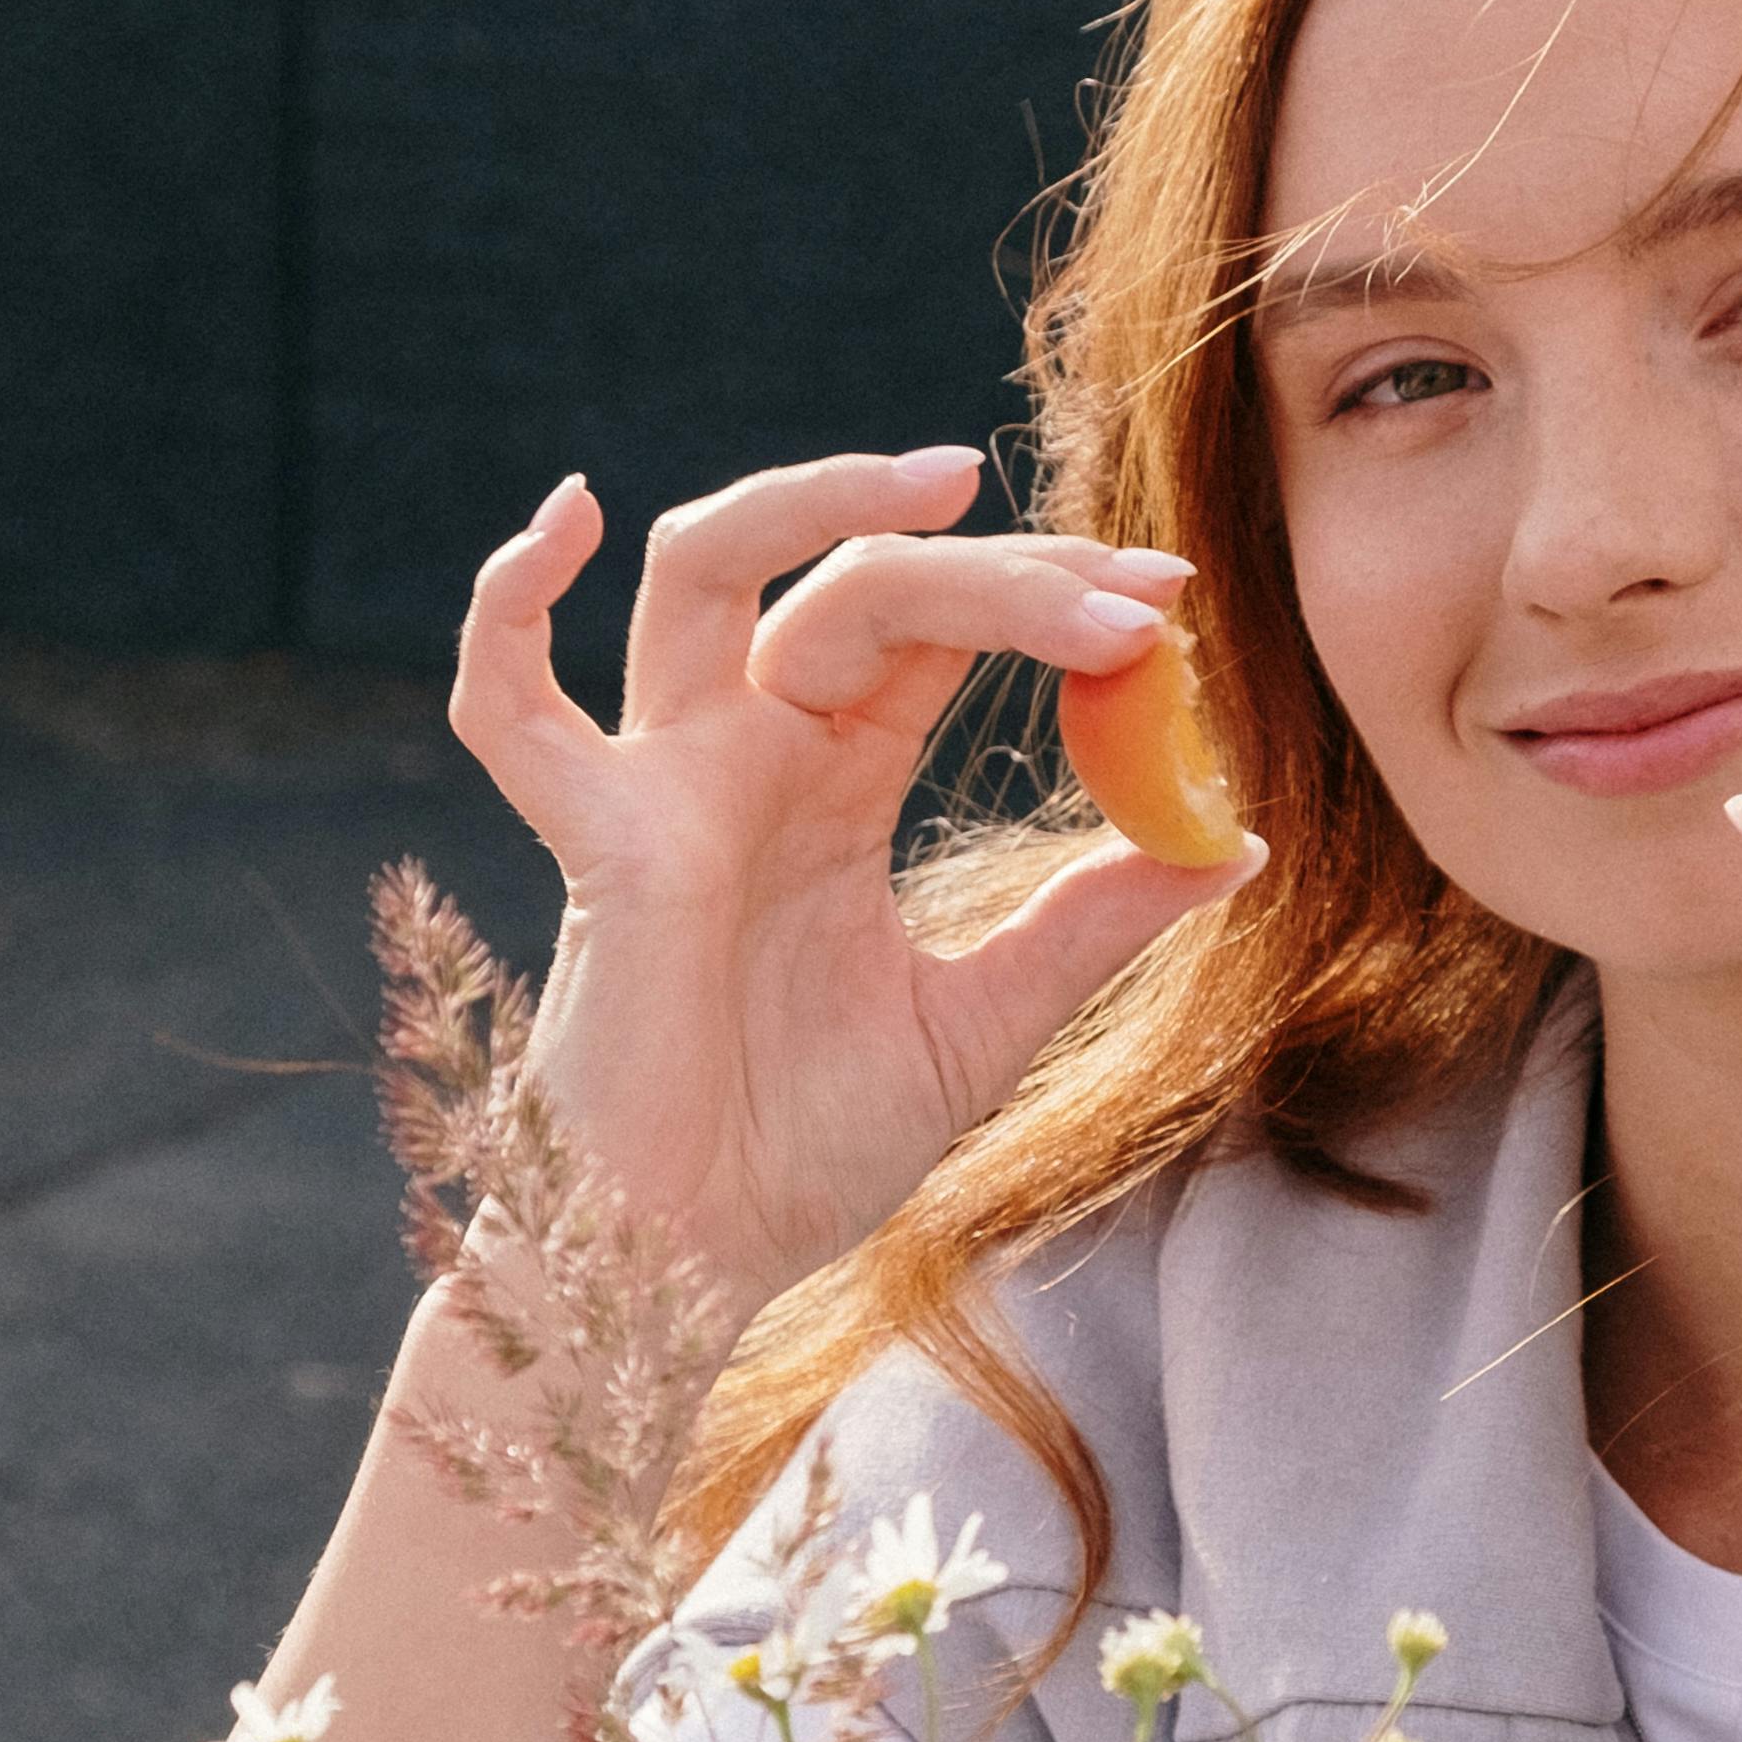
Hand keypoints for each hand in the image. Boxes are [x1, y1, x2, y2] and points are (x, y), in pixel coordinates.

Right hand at [449, 450, 1259, 1300]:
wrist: (699, 1262)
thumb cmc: (807, 1148)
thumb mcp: (984, 1024)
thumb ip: (1088, 925)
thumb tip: (1237, 843)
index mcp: (833, 781)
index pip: (938, 628)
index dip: (1049, 594)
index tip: (1170, 598)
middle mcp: (746, 752)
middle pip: (858, 584)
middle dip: (1001, 569)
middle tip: (1133, 593)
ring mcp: (665, 783)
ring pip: (702, 572)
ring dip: (812, 497)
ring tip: (946, 479)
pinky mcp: (598, 844)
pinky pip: (507, 707)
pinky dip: (504, 603)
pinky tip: (562, 518)